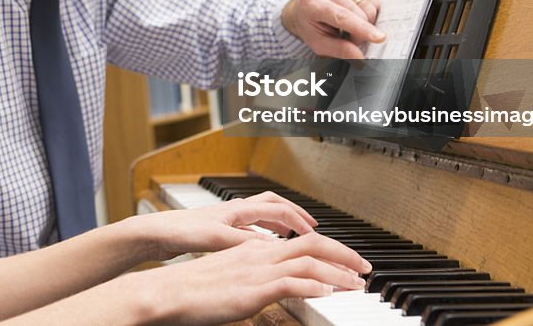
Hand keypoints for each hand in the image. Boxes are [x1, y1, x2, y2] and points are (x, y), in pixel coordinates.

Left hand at [134, 191, 318, 260]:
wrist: (155, 232)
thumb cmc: (181, 230)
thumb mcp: (217, 239)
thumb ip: (244, 242)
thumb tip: (271, 247)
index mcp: (238, 209)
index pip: (278, 209)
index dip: (300, 220)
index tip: (315, 232)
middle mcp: (235, 210)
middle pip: (273, 205)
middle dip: (294, 214)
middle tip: (311, 226)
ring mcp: (227, 219)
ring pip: (261, 216)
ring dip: (279, 223)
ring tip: (292, 235)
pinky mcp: (218, 229)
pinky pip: (249, 228)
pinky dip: (262, 235)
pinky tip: (262, 247)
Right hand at [145, 232, 371, 324]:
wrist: (168, 292)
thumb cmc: (192, 291)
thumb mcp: (230, 280)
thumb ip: (253, 279)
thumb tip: (271, 288)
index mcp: (254, 250)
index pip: (301, 240)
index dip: (330, 248)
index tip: (347, 261)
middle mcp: (259, 254)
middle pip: (313, 243)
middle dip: (344, 253)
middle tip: (364, 268)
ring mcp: (257, 270)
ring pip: (310, 259)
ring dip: (339, 270)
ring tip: (357, 283)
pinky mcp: (253, 288)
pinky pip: (293, 281)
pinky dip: (316, 284)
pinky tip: (330, 292)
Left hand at [281, 0, 384, 58]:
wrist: (303, 8)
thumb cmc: (310, 25)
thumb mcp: (318, 43)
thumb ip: (339, 50)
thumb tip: (359, 56)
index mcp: (312, 3)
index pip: (342, 16)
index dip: (362, 28)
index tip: (379, 38)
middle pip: (361, 13)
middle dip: (362, 32)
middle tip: (351, 38)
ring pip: (370, 6)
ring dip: (366, 21)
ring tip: (350, 24)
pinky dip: (369, 9)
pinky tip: (355, 12)